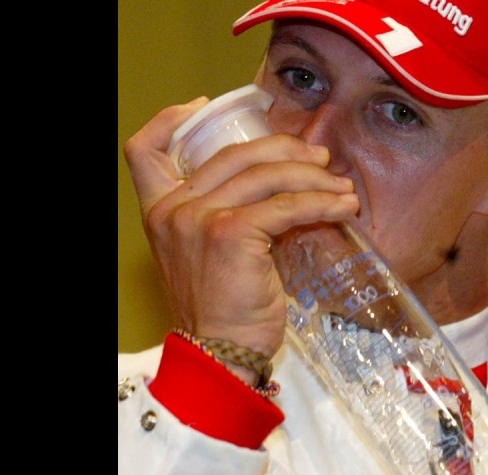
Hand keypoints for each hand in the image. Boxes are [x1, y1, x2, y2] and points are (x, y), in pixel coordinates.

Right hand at [124, 97, 358, 384]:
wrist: (218, 355)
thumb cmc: (220, 309)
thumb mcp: (206, 255)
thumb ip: (223, 215)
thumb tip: (281, 186)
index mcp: (160, 211)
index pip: (144, 152)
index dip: (170, 119)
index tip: (203, 107)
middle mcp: (173, 209)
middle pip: (233, 154)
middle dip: (285, 149)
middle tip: (320, 157)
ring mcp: (199, 218)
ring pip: (265, 175)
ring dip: (313, 176)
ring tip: (340, 184)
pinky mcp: (232, 233)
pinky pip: (286, 205)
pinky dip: (321, 202)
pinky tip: (342, 206)